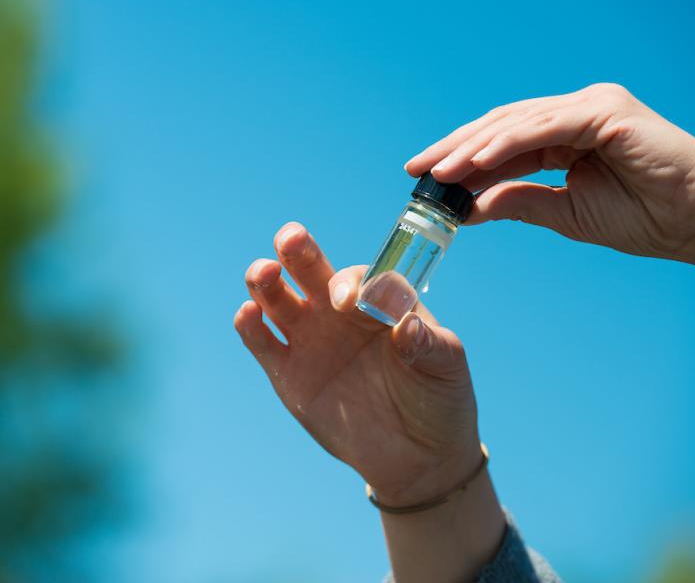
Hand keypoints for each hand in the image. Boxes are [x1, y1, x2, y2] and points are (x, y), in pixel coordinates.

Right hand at [233, 222, 482, 505]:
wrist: (418, 455)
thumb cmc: (438, 397)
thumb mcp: (446, 366)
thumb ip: (427, 343)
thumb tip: (406, 326)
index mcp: (377, 300)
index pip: (357, 277)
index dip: (350, 282)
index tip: (351, 301)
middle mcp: (338, 311)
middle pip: (309, 269)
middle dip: (298, 250)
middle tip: (291, 239)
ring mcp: (310, 339)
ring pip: (277, 297)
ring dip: (264, 279)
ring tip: (264, 272)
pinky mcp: (288, 373)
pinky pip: (262, 343)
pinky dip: (250, 326)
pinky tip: (249, 314)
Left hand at [406, 82, 694, 265]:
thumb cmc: (644, 218)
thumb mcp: (564, 212)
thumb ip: (518, 201)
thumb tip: (469, 207)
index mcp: (567, 133)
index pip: (502, 140)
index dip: (461, 158)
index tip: (423, 178)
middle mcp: (576, 111)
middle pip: (501, 125)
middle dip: (455, 148)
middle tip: (415, 169)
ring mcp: (591, 105)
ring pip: (517, 123)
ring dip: (472, 148)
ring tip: (436, 173)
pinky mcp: (606, 110)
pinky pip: (545, 127)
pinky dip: (507, 144)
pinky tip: (475, 163)